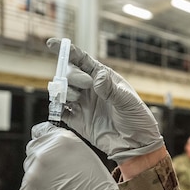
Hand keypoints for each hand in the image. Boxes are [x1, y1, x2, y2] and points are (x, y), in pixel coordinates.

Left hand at [19, 122, 129, 189]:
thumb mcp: (88, 159)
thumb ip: (67, 150)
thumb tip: (55, 151)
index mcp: (63, 140)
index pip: (42, 129)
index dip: (45, 138)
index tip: (47, 145)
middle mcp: (44, 152)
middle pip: (33, 148)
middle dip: (42, 158)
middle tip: (57, 173)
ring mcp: (33, 172)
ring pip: (30, 169)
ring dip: (40, 176)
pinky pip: (28, 188)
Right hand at [46, 37, 163, 161]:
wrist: (136, 144)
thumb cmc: (137, 119)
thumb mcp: (128, 102)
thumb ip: (111, 90)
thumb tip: (96, 77)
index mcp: (103, 78)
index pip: (82, 60)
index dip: (67, 51)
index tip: (53, 44)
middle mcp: (90, 88)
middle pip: (70, 74)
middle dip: (72, 76)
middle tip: (86, 85)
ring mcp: (82, 104)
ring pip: (63, 91)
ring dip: (64, 91)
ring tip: (76, 99)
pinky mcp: (77, 120)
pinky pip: (60, 111)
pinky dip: (57, 108)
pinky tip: (63, 109)